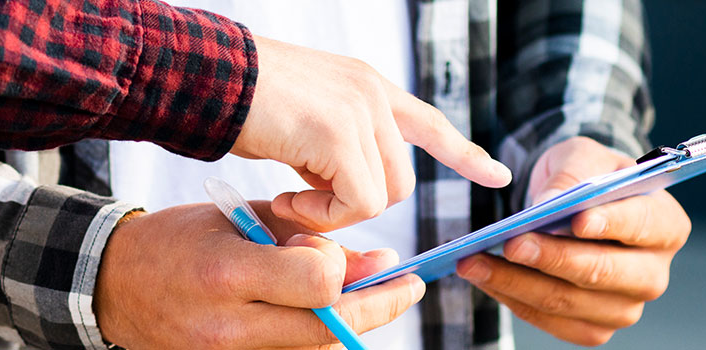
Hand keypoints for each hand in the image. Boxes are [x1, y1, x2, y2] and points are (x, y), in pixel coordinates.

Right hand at [97, 201, 425, 348]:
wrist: (113, 287)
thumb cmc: (177, 241)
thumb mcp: (238, 218)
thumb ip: (304, 238)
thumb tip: (375, 261)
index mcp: (226, 272)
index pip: (318, 283)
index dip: (345, 268)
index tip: (358, 253)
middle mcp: (229, 325)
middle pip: (329, 327)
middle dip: (377, 305)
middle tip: (407, 285)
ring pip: (317, 348)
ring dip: (350, 322)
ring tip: (364, 293)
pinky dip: (317, 334)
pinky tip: (324, 312)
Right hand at [234, 36, 511, 231]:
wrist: (208, 77)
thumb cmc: (240, 103)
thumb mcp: (303, 121)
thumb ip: (333, 147)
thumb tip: (337, 189)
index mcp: (366, 86)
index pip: (430, 122)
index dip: (463, 153)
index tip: (497, 174)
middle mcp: (372, 94)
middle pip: (401, 180)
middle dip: (358, 205)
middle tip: (299, 202)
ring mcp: (360, 111)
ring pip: (381, 196)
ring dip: (333, 213)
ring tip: (287, 198)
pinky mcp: (338, 135)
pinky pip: (356, 202)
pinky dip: (322, 215)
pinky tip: (285, 198)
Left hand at [455, 137, 691, 345]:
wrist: (575, 207)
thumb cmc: (587, 178)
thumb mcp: (581, 157)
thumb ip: (570, 175)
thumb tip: (546, 205)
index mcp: (667, 226)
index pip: (642, 225)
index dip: (609, 223)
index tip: (577, 219)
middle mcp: (653, 273)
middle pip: (602, 272)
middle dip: (552, 258)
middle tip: (511, 242)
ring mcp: (624, 307)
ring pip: (567, 301)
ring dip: (516, 282)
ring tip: (474, 260)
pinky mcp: (593, 328)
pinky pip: (549, 319)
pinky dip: (512, 298)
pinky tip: (485, 277)